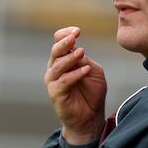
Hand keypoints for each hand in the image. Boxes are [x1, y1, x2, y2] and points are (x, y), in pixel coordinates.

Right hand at [44, 27, 106, 144]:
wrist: (90, 117)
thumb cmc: (92, 93)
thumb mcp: (93, 71)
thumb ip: (85, 60)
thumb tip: (77, 50)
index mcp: (64, 60)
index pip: (59, 41)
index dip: (66, 34)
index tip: (77, 30)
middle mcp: (55, 68)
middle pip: (55, 51)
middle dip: (64, 42)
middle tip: (74, 37)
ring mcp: (53, 81)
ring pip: (58, 65)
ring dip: (70, 58)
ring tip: (82, 52)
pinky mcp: (55, 93)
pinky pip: (63, 81)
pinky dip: (74, 74)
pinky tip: (85, 70)